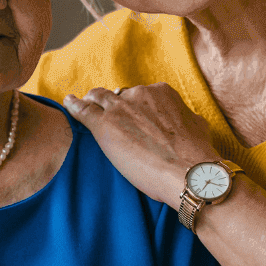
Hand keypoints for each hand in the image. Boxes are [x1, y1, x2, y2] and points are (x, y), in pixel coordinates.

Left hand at [62, 84, 214, 205]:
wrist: (189, 174)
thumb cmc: (197, 156)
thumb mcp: (197, 126)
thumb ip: (185, 118)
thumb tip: (186, 120)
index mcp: (161, 92)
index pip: (139, 94)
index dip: (132, 105)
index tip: (130, 113)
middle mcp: (139, 94)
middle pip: (117, 95)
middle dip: (112, 104)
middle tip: (108, 115)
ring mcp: (120, 108)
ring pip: (97, 98)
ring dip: (91, 101)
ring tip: (84, 104)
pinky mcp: (104, 125)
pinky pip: (82, 110)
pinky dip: (73, 105)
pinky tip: (68, 103)